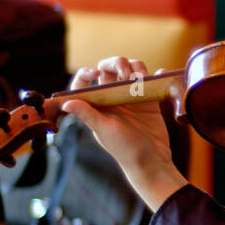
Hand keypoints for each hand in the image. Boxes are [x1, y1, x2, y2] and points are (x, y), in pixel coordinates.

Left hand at [61, 56, 187, 212]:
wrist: (152, 161)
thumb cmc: (125, 149)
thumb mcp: (104, 131)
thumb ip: (87, 115)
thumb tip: (66, 103)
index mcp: (98, 105)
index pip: (86, 81)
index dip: (88, 73)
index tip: (96, 73)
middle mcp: (113, 98)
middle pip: (110, 68)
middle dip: (117, 63)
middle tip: (127, 74)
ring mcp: (132, 98)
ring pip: (132, 70)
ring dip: (137, 68)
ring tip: (142, 79)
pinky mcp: (150, 100)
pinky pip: (151, 81)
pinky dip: (156, 75)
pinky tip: (159, 75)